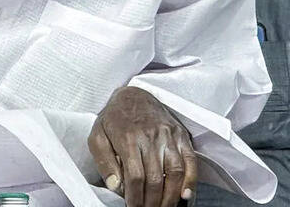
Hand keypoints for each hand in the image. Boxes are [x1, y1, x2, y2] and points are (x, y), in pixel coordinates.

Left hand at [88, 86, 197, 206]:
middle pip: (156, 178)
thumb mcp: (97, 136)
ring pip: (175, 172)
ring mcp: (169, 135)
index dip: (135, 198)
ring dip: (171, 196)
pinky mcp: (180, 134)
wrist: (133, 93)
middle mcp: (152, 136)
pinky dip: (191, 179)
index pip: (135, 176)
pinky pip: (190, 160)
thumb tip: (115, 186)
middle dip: (152, 202)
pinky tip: (186, 194)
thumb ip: (104, 161)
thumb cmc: (113, 118)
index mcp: (129, 138)